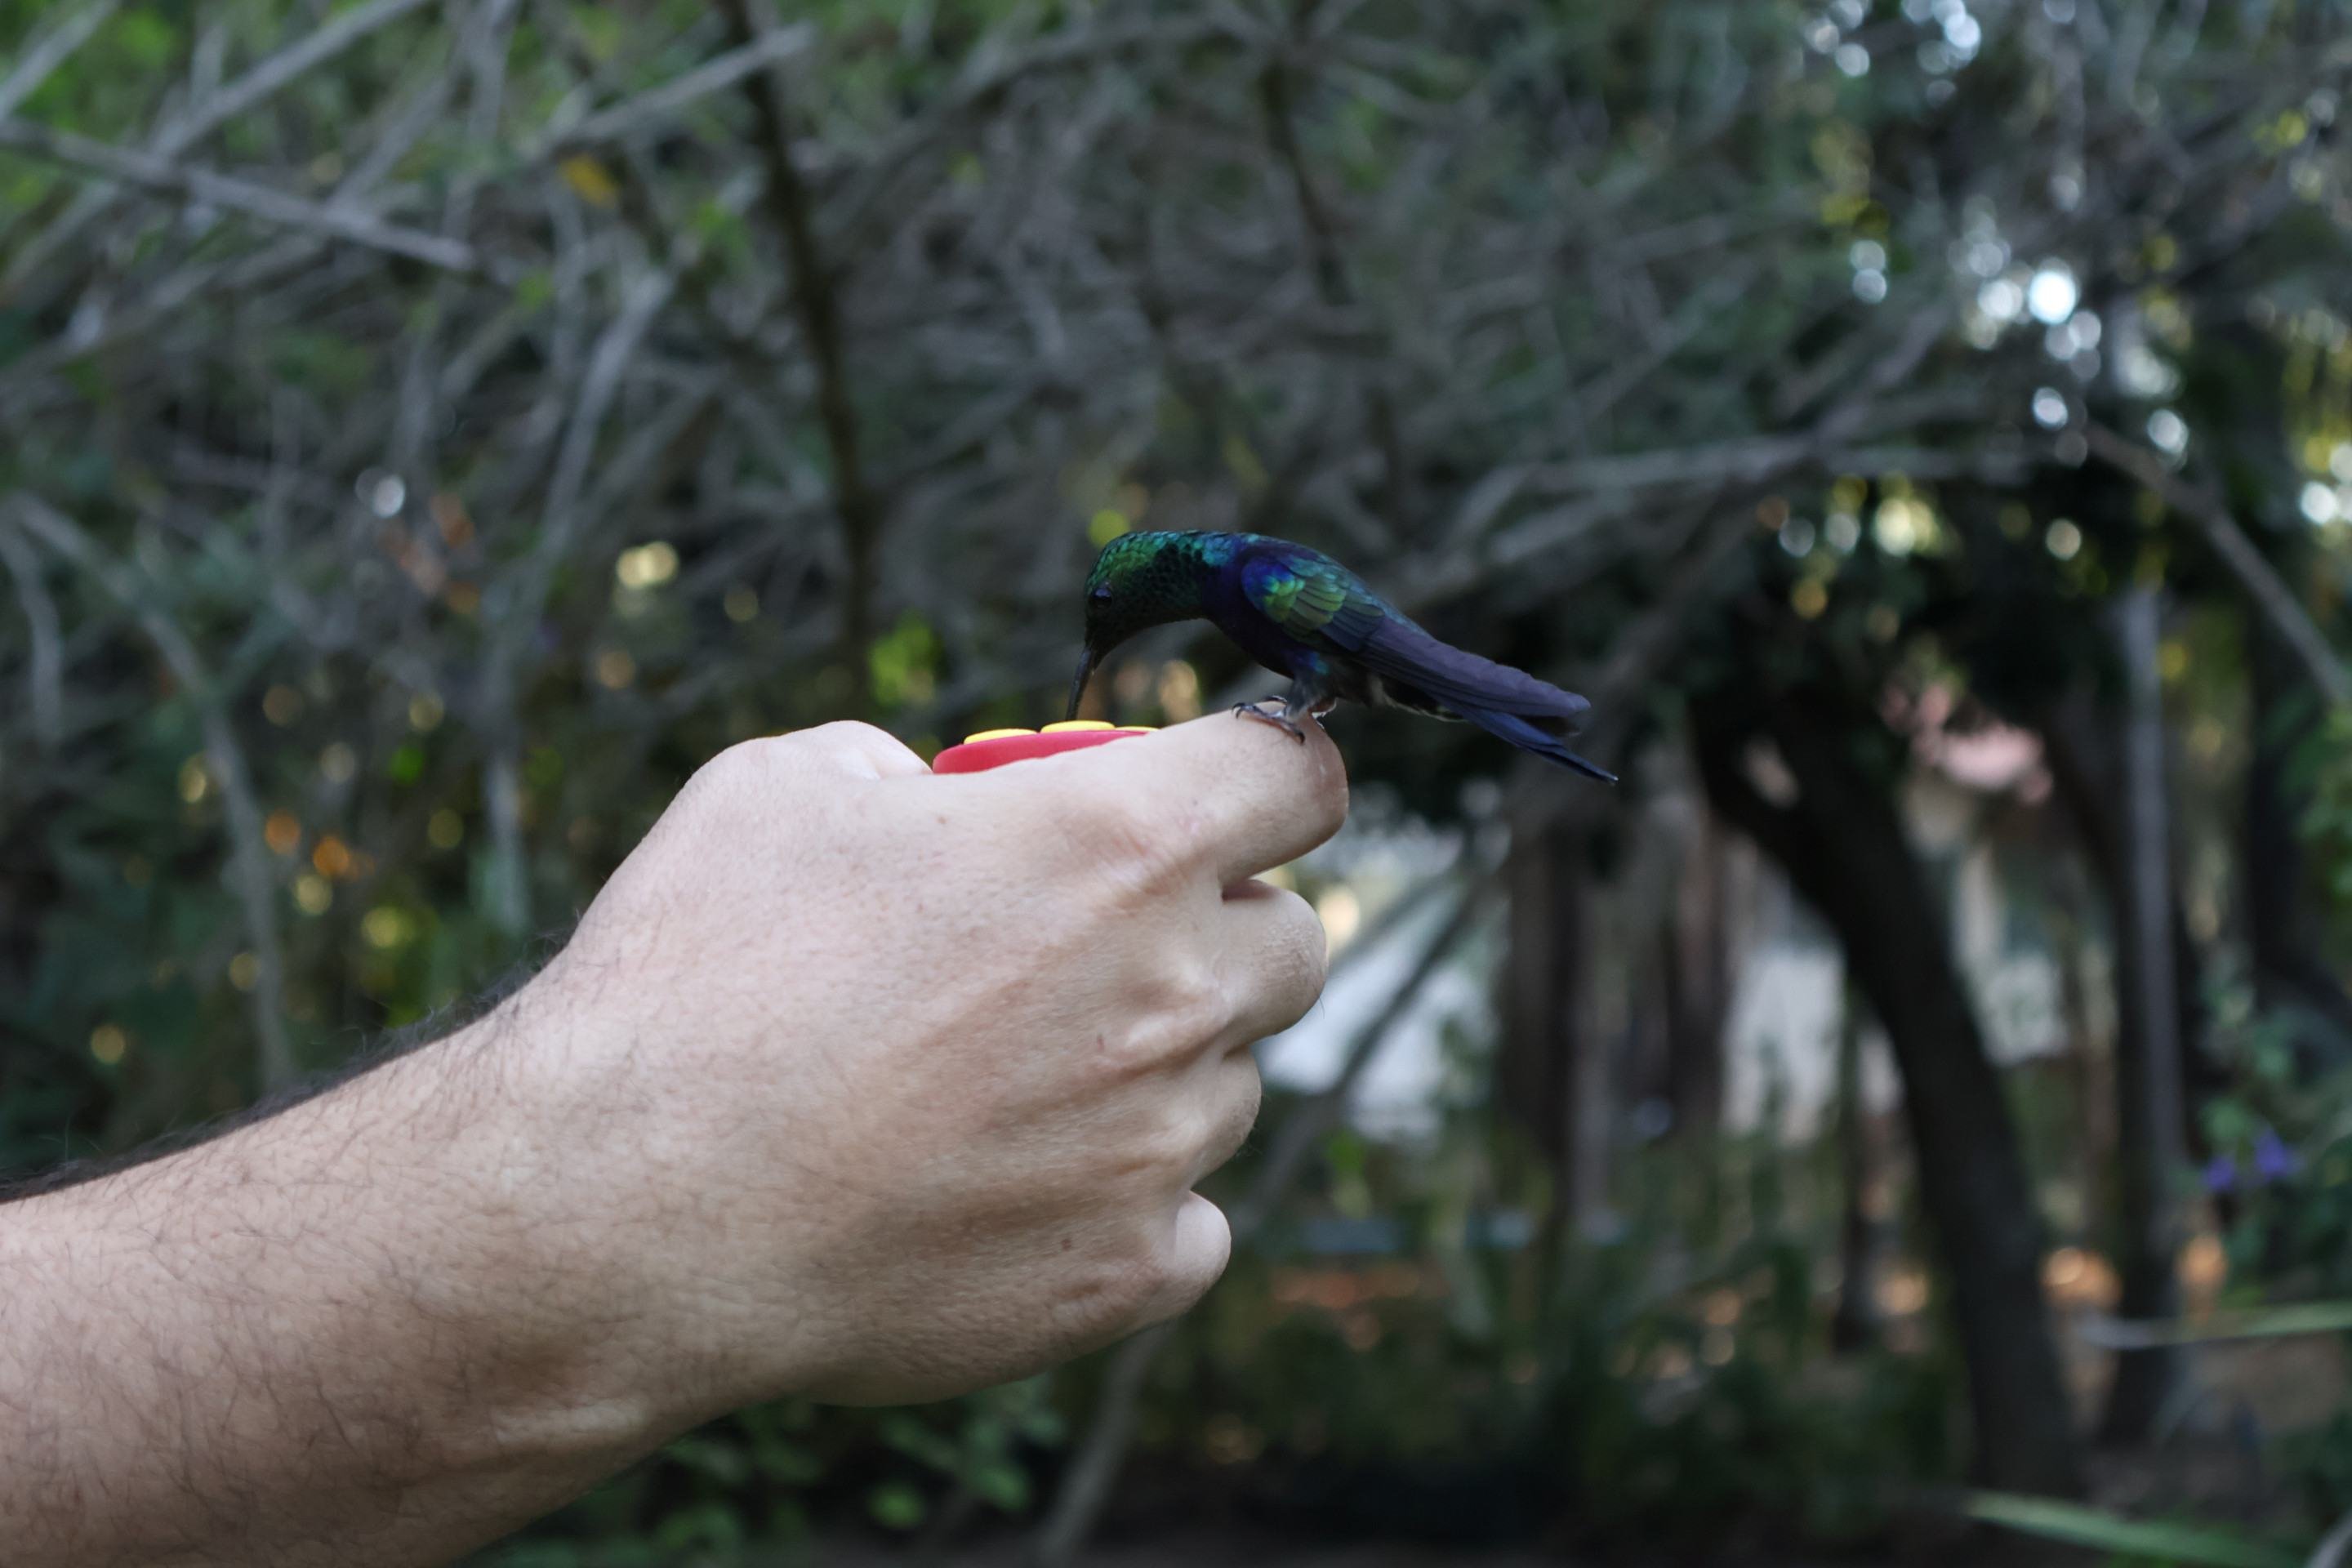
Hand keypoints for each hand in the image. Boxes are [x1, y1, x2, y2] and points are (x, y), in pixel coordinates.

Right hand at [516, 714, 1347, 1413]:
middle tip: (1101, 953)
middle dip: (1221, 930)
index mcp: (1117, 841)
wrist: (628, 1210)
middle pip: (1295, 939)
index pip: (1301, 777)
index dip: (1271, 779)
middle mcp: (1174, 988)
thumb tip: (949, 798)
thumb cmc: (698, 977)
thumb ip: (920, 772)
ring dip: (1155, 1070)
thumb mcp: (790, 787)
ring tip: (999, 1090)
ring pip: (1227, 1083)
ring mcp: (1163, 1141)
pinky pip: (1191, 1219)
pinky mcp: (1132, 1270)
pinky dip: (1127, 1201)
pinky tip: (1009, 1191)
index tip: (1232, 801)